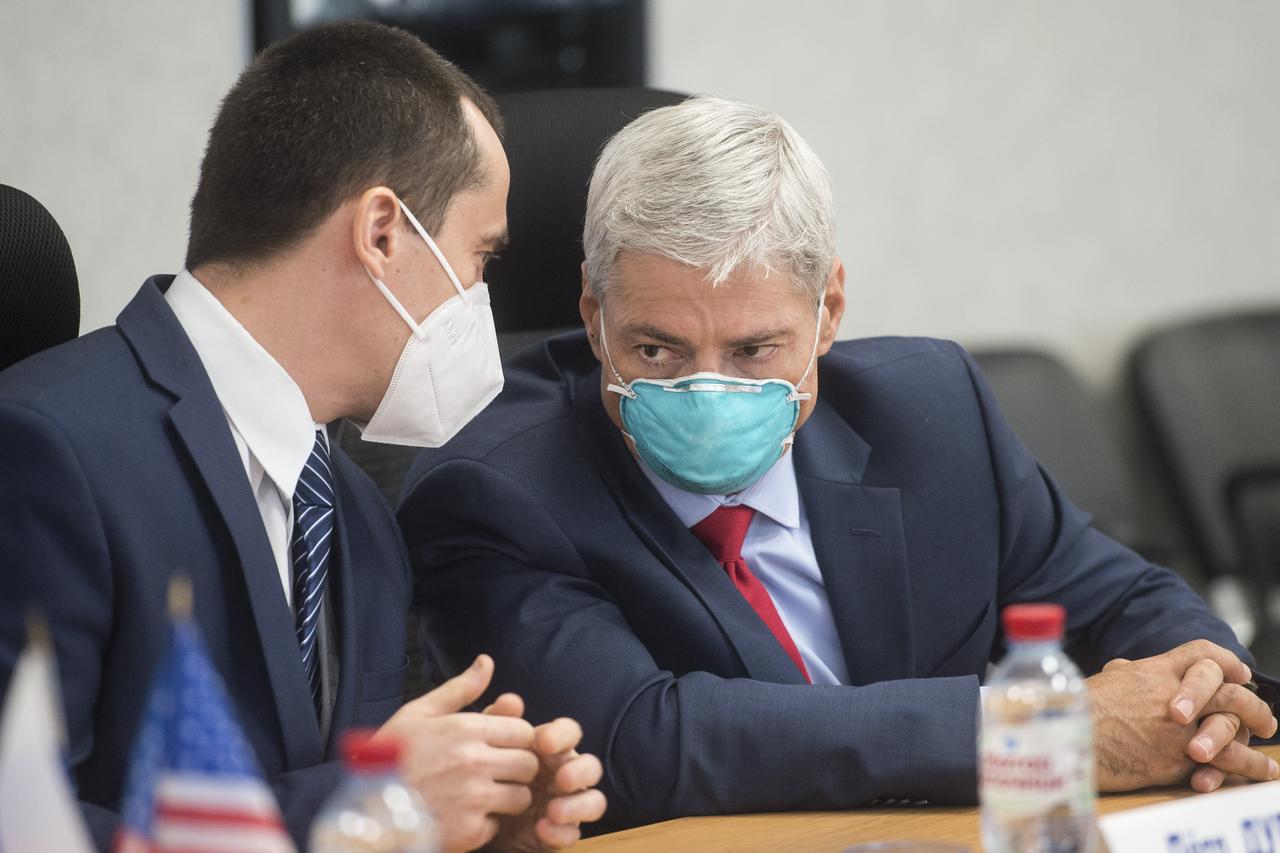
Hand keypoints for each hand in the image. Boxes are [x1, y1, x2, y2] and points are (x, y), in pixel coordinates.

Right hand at [375, 655, 538, 852]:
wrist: (360, 808)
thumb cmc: (388, 758)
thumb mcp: (419, 713)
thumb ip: (460, 689)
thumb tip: (487, 661)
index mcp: (465, 729)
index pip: (524, 731)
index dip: (516, 740)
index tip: (501, 748)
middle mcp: (473, 762)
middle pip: (529, 764)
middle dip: (517, 769)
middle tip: (495, 774)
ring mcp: (472, 798)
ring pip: (521, 797)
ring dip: (507, 799)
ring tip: (480, 797)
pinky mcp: (467, 832)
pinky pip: (498, 827)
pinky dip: (484, 826)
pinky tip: (462, 818)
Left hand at [483, 694, 607, 849]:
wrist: (468, 819)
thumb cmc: (479, 775)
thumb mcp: (481, 747)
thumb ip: (496, 722)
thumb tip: (511, 699)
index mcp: (550, 750)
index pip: (569, 732)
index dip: (562, 734)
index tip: (542, 742)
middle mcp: (564, 774)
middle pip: (591, 766)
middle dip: (580, 771)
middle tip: (561, 778)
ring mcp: (566, 805)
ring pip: (594, 801)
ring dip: (578, 805)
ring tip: (552, 810)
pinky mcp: (560, 833)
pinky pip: (573, 834)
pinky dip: (562, 832)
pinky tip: (542, 830)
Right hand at [1088, 640, 1276, 791]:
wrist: (1070, 737)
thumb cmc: (1080, 708)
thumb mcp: (1105, 680)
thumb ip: (1125, 674)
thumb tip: (1126, 670)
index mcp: (1154, 671)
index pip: (1200, 654)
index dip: (1225, 661)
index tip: (1239, 673)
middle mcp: (1173, 696)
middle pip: (1229, 691)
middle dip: (1253, 705)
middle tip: (1264, 718)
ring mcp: (1178, 727)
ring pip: (1233, 727)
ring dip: (1256, 741)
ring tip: (1267, 757)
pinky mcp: (1178, 758)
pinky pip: (1222, 761)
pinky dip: (1244, 768)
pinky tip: (1259, 772)